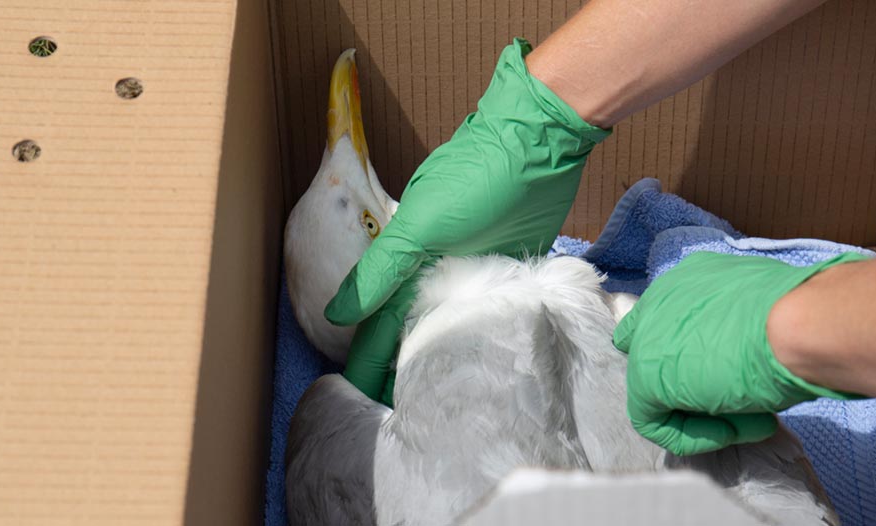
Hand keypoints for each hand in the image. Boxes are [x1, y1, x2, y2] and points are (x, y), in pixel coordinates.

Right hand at [327, 38, 608, 402]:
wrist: (539, 140)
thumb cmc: (476, 180)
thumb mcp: (421, 225)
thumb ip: (381, 270)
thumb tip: (335, 315)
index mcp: (405, 261)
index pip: (378, 323)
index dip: (366, 360)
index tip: (357, 400)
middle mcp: (433, 270)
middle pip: (410, 328)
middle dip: (401, 367)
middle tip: (401, 416)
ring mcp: (472, 270)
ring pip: (449, 323)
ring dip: (441, 355)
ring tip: (436, 399)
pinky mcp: (509, 269)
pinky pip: (488, 310)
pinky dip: (480, 334)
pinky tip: (481, 361)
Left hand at [614, 251, 867, 455]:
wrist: (799, 324)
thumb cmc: (802, 315)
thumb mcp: (770, 314)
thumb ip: (745, 329)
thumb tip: (754, 350)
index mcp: (690, 278)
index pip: (672, 318)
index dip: (697, 352)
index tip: (736, 371)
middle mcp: (660, 300)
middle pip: (661, 353)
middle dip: (700, 383)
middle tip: (746, 398)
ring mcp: (646, 338)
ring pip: (660, 388)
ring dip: (708, 413)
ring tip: (756, 418)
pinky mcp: (645, 378)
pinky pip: (653, 420)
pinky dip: (694, 435)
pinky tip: (735, 430)